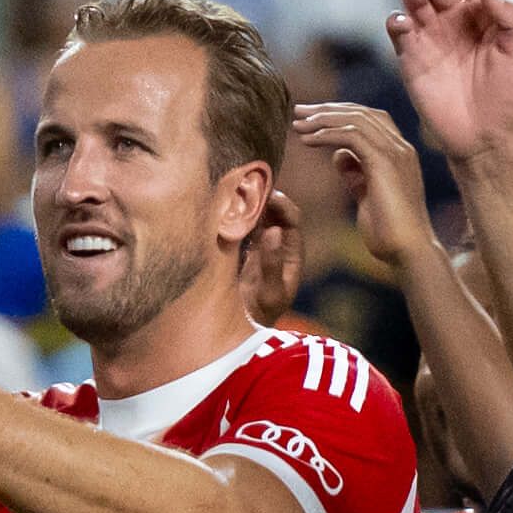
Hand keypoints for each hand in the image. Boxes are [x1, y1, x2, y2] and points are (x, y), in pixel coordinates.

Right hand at [240, 189, 303, 323]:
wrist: (240, 330)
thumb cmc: (261, 315)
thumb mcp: (271, 293)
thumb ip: (273, 264)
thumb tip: (275, 231)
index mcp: (291, 253)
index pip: (292, 219)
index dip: (282, 204)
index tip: (268, 195)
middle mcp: (276, 244)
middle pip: (273, 211)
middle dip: (262, 196)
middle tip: (247, 183)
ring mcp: (256, 244)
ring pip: (254, 215)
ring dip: (245, 202)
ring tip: (232, 188)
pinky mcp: (238, 248)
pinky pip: (238, 224)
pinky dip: (232, 214)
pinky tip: (220, 206)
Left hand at [293, 103, 438, 270]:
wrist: (409, 252)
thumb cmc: (389, 233)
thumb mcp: (367, 196)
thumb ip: (356, 173)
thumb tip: (339, 155)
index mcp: (398, 153)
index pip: (369, 119)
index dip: (339, 114)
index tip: (310, 119)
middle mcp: (400, 147)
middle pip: (361, 112)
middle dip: (327, 109)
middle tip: (298, 111)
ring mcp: (395, 152)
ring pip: (356, 119)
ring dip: (323, 119)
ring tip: (298, 125)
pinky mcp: (385, 163)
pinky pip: (352, 135)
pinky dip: (327, 133)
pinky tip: (308, 140)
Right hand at [388, 0, 512, 165]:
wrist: (488, 138)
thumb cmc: (510, 95)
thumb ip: (510, 16)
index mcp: (483, 12)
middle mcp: (455, 19)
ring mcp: (431, 37)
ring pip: (417, 2)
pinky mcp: (411, 58)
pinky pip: (399, 31)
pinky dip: (397, 21)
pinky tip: (403, 22)